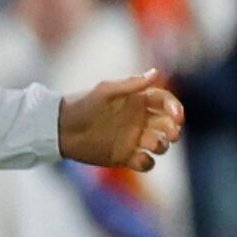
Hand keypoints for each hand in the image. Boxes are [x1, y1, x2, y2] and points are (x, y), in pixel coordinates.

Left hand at [62, 69, 186, 170]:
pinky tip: (139, 158)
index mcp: (137, 102)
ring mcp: (133, 139)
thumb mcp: (105, 91)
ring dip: (162, 145)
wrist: (59, 128)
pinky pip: (145, 163)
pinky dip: (147, 162)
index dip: (174, 107)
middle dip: (174, 129)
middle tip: (172, 133)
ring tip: (151, 143)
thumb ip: (131, 84)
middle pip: (167, 125)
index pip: (164, 102)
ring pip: (160, 144)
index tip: (177, 114)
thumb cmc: (81, 104)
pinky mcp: (124, 157)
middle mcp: (139, 120)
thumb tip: (157, 73)